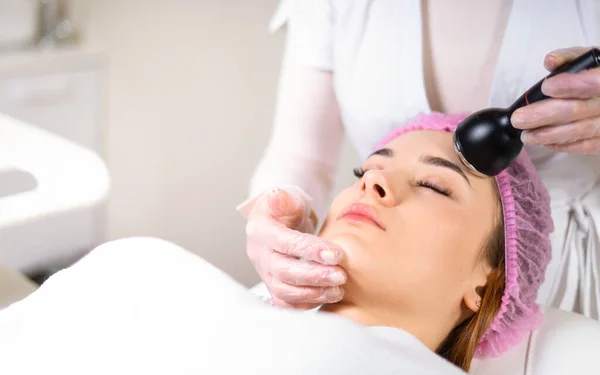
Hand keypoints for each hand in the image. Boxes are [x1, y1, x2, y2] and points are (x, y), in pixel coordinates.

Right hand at [245, 187, 346, 308]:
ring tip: (338, 289)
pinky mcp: (273, 286)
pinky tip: (328, 297)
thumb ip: (284, 197)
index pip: (285, 243)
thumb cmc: (286, 208)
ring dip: (313, 294)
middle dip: (315, 277)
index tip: (337, 254)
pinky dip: (307, 304)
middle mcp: (259, 255)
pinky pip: (287, 304)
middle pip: (283, 273)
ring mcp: (265, 273)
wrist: (279, 222)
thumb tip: (276, 194)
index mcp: (260, 231)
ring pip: (284, 293)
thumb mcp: (286, 196)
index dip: (310, 251)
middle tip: (341, 276)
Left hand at [511, 47, 599, 153]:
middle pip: (580, 109)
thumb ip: (570, 58)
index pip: (596, 82)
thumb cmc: (597, 74)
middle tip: (518, 119)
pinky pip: (588, 145)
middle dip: (545, 115)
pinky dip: (565, 145)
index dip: (572, 85)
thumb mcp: (590, 59)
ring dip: (549, 134)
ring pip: (581, 131)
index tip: (546, 87)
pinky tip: (545, 142)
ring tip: (526, 135)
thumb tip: (550, 61)